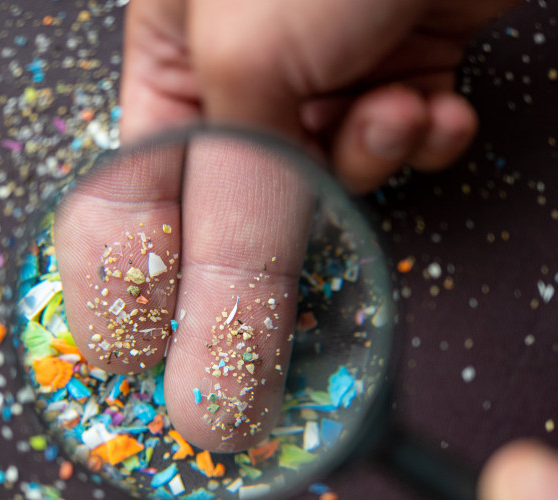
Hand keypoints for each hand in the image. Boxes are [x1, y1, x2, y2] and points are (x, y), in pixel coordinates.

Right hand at [56, 0, 519, 452]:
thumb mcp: (251, 70)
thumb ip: (234, 224)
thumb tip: (208, 360)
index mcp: (165, 71)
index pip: (125, 216)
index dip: (136, 300)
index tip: (155, 371)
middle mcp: (235, 86)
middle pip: (233, 225)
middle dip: (267, 267)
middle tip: (279, 329)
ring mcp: (318, 87)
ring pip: (324, 196)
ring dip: (364, 171)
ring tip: (388, 112)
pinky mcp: (391, 81)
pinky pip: (394, 152)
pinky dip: (419, 139)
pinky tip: (431, 100)